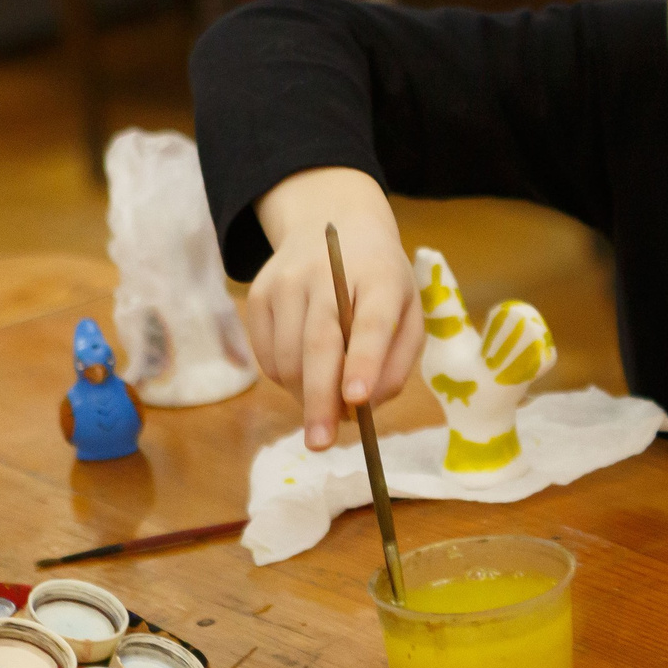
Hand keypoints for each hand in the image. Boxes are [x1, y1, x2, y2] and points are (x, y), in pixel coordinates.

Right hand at [247, 168, 421, 448]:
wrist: (335, 225)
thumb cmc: (382, 283)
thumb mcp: (409, 313)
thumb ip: (398, 362)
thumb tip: (368, 406)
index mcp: (379, 277)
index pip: (370, 323)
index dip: (363, 362)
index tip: (357, 401)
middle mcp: (328, 274)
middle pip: (319, 343)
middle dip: (320, 399)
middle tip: (321, 443)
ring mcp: (286, 282)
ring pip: (288, 356)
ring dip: (304, 394)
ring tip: (324, 401)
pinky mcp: (258, 294)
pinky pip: (266, 355)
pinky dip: (284, 380)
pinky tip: (304, 374)